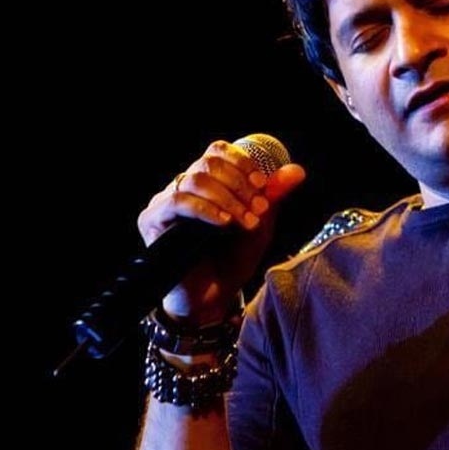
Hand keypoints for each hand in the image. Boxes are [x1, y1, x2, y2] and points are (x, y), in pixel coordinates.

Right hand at [136, 140, 305, 324]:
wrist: (214, 297)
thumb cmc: (234, 259)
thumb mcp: (260, 224)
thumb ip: (273, 196)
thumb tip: (296, 171)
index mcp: (208, 182)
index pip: (218, 152)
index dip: (242, 163)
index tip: (262, 185)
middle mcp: (183, 187)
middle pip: (208, 163)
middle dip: (239, 184)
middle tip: (257, 209)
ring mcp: (166, 203)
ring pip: (194, 180)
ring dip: (227, 199)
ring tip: (245, 221)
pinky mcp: (152, 221)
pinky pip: (177, 202)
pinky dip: (205, 209)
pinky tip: (223, 223)